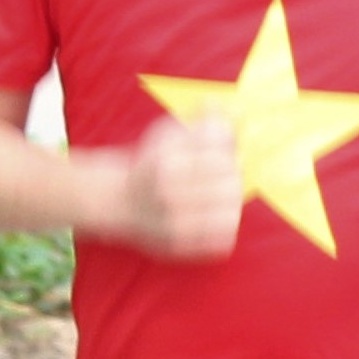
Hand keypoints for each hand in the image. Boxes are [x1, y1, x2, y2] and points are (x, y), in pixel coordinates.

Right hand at [110, 114, 243, 256]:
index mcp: (167, 162)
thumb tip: (240, 111)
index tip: (224, 155)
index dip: (230, 155)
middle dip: (233, 178)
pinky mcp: (178, 246)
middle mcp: (167, 194)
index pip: (221, 159)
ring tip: (221, 197)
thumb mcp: (171, 134)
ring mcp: (172, 224)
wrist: (118, 200)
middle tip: (226, 177)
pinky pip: (222, 240)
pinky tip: (213, 216)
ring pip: (231, 215)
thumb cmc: (153, 162)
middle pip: (231, 186)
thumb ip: (206, 123)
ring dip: (232, 204)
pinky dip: (225, 227)